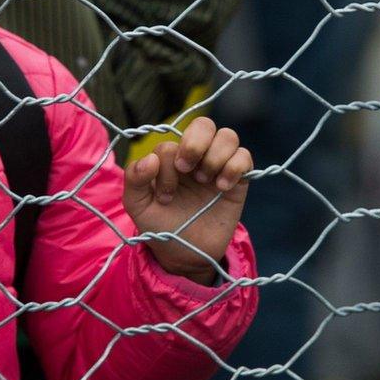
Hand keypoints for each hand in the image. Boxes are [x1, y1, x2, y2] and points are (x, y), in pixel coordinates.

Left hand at [123, 117, 251, 284]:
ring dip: (215, 155)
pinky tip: (222, 187)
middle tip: (186, 170)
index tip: (165, 196)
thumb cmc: (161, 227)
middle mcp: (197, 157)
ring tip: (206, 182)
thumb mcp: (138, 206)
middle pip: (204, 124)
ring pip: (227, 136)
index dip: (166, 166)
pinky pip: (245, 156)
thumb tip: (150, 159)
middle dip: (194, 143)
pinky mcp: (238, 180)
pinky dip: (234, 167)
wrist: (185, 255)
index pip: (171, 143)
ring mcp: (219, 166)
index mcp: (171, 159)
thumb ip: (134, 180)